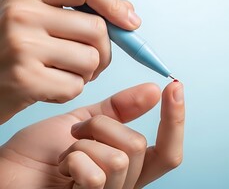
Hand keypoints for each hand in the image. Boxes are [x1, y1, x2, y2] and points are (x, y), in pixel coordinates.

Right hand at [0, 0, 141, 123]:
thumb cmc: (14, 51)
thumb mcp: (38, 18)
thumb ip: (81, 11)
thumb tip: (128, 13)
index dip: (115, 4)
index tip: (131, 23)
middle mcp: (21, 14)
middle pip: (97, 29)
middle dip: (104, 51)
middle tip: (88, 61)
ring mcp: (21, 46)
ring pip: (91, 60)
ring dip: (87, 73)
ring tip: (62, 72)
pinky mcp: (24, 79)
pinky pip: (75, 86)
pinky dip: (70, 91)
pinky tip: (48, 86)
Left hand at [0, 82, 184, 187]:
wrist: (7, 172)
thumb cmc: (40, 153)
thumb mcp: (86, 122)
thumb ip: (121, 110)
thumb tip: (153, 91)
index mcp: (129, 168)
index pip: (168, 152)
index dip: (176, 119)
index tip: (174, 86)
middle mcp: (124, 185)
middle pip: (138, 146)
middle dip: (103, 126)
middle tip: (79, 130)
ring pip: (120, 158)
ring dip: (85, 144)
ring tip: (66, 151)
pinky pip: (96, 174)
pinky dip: (73, 160)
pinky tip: (61, 167)